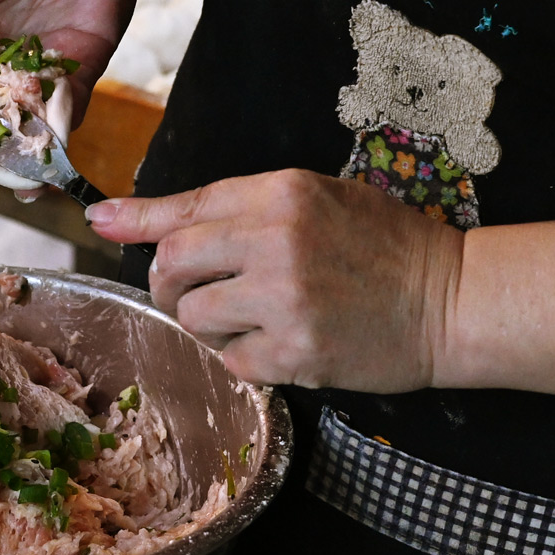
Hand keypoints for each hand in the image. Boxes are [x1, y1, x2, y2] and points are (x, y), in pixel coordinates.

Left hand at [86, 170, 465, 390]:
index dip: (136, 219)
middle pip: (172, 264)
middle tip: (193, 294)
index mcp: (281, 192)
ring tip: (251, 320)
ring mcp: (285, 297)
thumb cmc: (383, 247)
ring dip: (207, 325)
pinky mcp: (296, 350)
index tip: (101, 223)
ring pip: (192, 317)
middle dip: (169, 284)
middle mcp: (277, 239)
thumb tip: (139, 218)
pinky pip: (231, 362)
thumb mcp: (316, 200)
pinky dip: (244, 361)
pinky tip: (279, 346)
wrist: (453, 299)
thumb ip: (236, 208)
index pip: (186, 206)